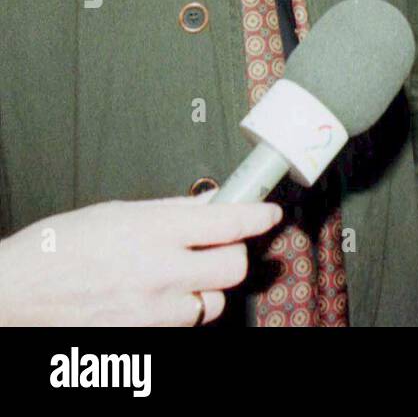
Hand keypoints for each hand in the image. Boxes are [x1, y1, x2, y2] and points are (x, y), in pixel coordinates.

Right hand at [0, 196, 281, 326]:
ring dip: (205, 289)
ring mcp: (151, 310)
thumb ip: (170, 210)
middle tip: (220, 247)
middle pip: (233, 268)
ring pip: (212, 304)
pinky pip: (183, 327)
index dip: (258, 217)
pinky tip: (158, 298)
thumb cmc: (56, 249)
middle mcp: (158, 271)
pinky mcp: (141, 338)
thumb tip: (211, 203)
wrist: (12, 294)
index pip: (228, 221)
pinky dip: (180, 313)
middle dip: (232, 256)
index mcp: (154, 230)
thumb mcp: (116, 213)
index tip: (269, 214)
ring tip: (178, 276)